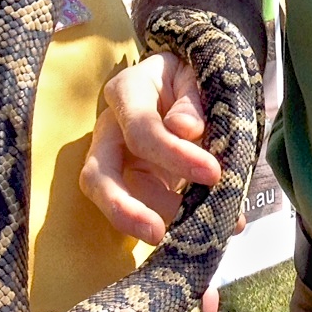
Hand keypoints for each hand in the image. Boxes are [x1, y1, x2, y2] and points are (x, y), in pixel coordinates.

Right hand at [82, 53, 223, 243]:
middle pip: (97, 174)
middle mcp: (110, 127)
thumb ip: (192, 99)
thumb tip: (184, 129)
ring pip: (109, 198)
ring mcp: (113, 157)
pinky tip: (205, 227)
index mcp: (128, 91)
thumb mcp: (196, 75)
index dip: (175, 155)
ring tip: (191, 235)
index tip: (213, 173)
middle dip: (124, 208)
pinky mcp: (126, 181)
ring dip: (145, 221)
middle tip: (159, 233)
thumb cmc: (188, 77)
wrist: (184, 83)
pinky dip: (168, 221)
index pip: (141, 130)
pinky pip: (136, 208)